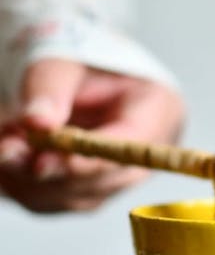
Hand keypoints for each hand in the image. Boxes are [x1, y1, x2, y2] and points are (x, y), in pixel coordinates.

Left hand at [0, 58, 185, 212]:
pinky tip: (5, 159)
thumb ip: (50, 86)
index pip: (132, 147)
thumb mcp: (65, 56)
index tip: (46, 162)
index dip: (89, 160)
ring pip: (72, 197)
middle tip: (7, 150)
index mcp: (159, 109)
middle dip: (48, 169)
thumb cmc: (80, 54)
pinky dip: (21, 184)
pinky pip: (52, 200)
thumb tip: (37, 122)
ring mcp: (118, 176)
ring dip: (28, 179)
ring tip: (3, 144)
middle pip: (102, 179)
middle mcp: (144, 152)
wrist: (71, 67)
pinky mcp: (87, 190)